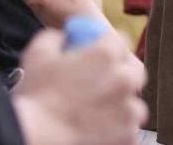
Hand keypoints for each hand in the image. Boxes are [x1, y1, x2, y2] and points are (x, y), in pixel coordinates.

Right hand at [12, 28, 147, 144]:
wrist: (37, 134)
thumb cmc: (37, 95)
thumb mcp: (38, 53)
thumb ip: (56, 38)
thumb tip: (63, 37)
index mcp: (105, 55)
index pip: (120, 40)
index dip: (109, 44)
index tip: (101, 51)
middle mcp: (123, 80)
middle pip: (134, 71)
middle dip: (122, 73)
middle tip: (104, 81)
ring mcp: (128, 110)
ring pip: (135, 104)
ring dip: (123, 105)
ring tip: (102, 111)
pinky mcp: (127, 136)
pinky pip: (130, 131)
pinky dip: (119, 130)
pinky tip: (102, 129)